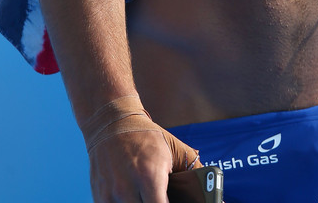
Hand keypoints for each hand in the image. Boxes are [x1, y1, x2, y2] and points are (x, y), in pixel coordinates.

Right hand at [83, 94, 200, 201]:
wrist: (111, 123)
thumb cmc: (147, 137)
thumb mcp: (174, 149)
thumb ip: (194, 171)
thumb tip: (217, 197)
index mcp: (150, 176)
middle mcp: (128, 188)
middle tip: (165, 199)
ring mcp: (111, 194)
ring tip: (150, 196)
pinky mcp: (99, 197)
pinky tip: (137, 198)